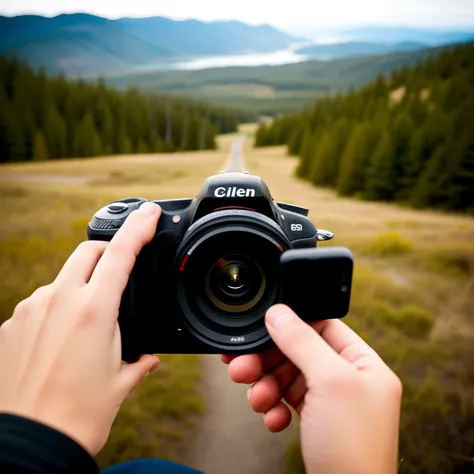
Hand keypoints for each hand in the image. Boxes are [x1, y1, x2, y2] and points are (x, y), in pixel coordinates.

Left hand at [0, 202, 161, 455]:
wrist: (29, 446)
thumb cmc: (79, 416)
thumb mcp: (121, 383)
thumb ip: (139, 360)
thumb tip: (149, 357)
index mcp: (94, 311)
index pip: (121, 253)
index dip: (138, 228)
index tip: (149, 214)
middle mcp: (58, 302)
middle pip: (88, 252)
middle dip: (109, 251)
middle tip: (123, 270)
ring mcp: (30, 311)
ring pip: (63, 279)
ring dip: (81, 287)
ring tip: (91, 327)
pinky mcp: (11, 326)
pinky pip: (40, 304)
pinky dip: (57, 311)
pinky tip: (62, 344)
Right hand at [222, 305, 401, 473]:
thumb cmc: (352, 447)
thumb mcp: (329, 382)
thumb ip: (302, 342)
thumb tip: (278, 313)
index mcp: (364, 364)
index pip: (324, 327)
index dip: (293, 326)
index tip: (265, 327)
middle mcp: (348, 380)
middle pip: (298, 353)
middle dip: (268, 360)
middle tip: (242, 366)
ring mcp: (329, 402)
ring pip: (287, 378)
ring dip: (266, 386)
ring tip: (257, 399)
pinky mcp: (314, 421)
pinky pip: (285, 402)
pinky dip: (274, 408)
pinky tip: (273, 419)